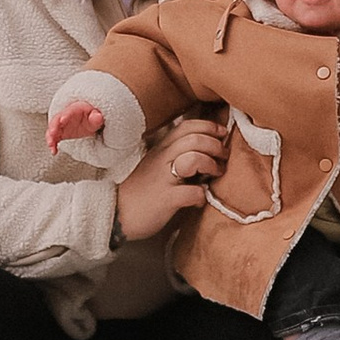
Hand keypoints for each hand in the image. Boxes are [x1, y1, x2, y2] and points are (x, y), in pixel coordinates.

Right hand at [49, 100, 106, 152]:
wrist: (88, 121)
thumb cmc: (91, 117)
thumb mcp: (96, 117)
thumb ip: (96, 118)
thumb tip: (98, 117)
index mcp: (75, 109)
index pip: (69, 111)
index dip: (65, 115)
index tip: (62, 120)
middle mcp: (65, 116)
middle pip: (56, 119)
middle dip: (54, 126)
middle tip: (52, 133)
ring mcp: (61, 124)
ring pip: (52, 129)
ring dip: (50, 137)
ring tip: (51, 145)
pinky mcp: (59, 133)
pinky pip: (53, 138)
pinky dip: (52, 144)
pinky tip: (54, 151)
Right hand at [116, 114, 225, 238]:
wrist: (116, 213)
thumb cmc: (143, 190)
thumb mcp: (159, 164)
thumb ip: (178, 154)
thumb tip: (208, 149)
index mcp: (161, 148)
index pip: (188, 126)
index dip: (209, 127)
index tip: (221, 135)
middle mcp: (162, 158)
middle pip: (195, 138)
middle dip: (216, 146)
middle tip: (223, 158)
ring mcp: (163, 178)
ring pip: (194, 158)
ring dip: (211, 165)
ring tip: (214, 175)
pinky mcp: (165, 199)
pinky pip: (191, 193)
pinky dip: (201, 196)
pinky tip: (199, 200)